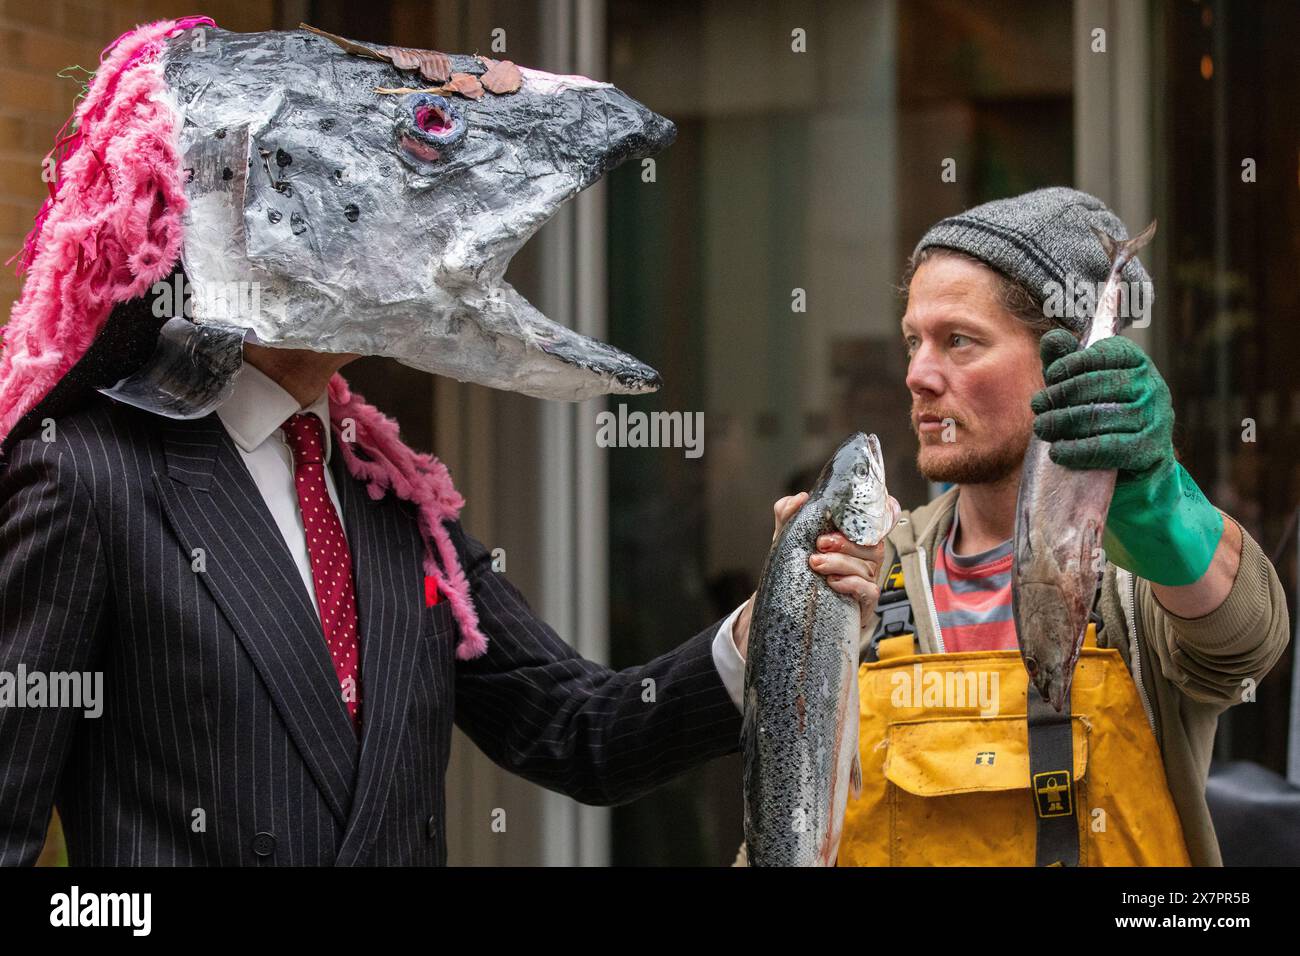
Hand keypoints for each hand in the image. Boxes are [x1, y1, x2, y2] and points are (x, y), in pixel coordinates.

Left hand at [732, 491, 899, 657]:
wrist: (791, 604)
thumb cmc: (798, 569)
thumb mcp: (789, 539)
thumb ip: (788, 514)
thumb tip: (800, 499)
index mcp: (854, 540)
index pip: (875, 525)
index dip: (875, 518)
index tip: (847, 520)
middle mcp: (865, 559)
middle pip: (871, 546)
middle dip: (844, 544)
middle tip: (819, 545)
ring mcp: (867, 581)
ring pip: (867, 567)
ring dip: (841, 563)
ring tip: (816, 564)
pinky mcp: (865, 603)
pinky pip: (869, 591)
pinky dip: (851, 584)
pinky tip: (832, 583)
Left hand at [1030, 329, 1173, 480]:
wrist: (1132, 461)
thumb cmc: (1100, 412)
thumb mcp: (1080, 383)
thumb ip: (1065, 359)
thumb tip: (1051, 338)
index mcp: (1137, 363)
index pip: (1104, 354)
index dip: (1073, 363)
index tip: (1051, 376)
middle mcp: (1153, 386)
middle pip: (1101, 385)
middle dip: (1062, 395)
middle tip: (1038, 406)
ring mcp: (1156, 418)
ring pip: (1103, 416)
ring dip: (1064, 422)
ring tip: (1041, 427)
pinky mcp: (1151, 449)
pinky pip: (1110, 447)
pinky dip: (1078, 449)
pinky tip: (1057, 451)